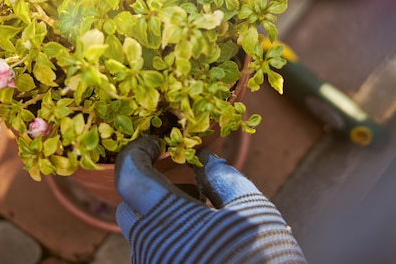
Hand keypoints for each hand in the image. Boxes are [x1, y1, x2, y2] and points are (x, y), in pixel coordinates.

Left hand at [115, 136, 306, 263]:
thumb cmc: (266, 256)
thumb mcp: (250, 206)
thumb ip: (221, 176)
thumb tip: (202, 157)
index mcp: (169, 221)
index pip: (130, 177)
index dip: (137, 153)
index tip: (158, 143)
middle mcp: (150, 247)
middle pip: (129, 205)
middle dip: (151, 185)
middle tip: (187, 178)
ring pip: (140, 230)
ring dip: (162, 210)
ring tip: (203, 208)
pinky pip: (153, 249)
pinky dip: (169, 231)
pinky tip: (202, 233)